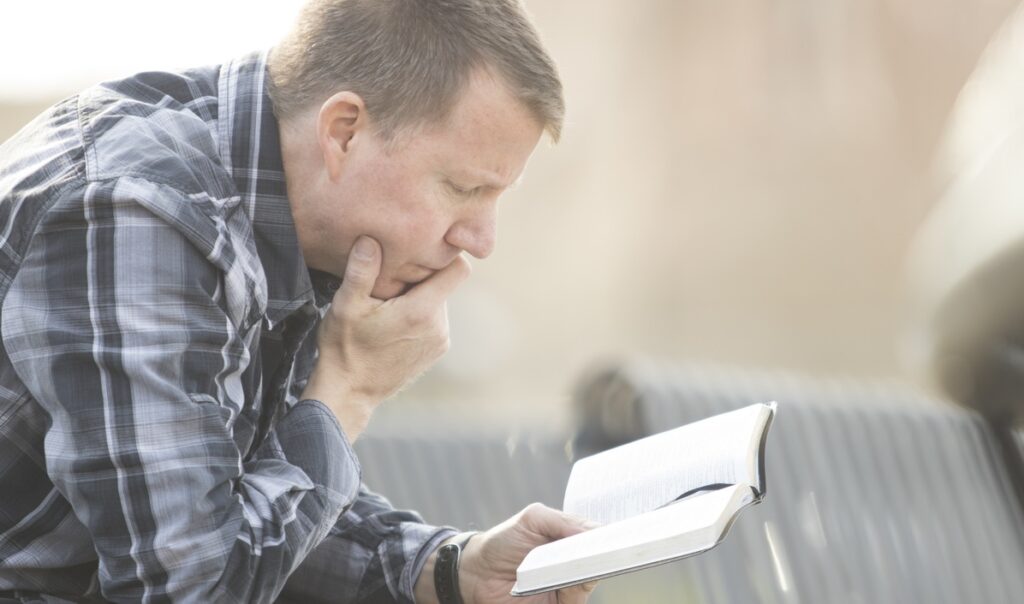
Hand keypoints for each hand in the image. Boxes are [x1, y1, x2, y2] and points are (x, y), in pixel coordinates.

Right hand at [301, 235, 470, 440]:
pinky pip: (435, 320)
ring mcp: (440, 341)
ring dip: (419, 297)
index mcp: (421, 311)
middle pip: (444, 284)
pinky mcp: (437, 350)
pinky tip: (392, 322)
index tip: (422, 251)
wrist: (350, 393)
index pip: (459, 270)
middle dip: (421, 278)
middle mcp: (439, 326)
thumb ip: (361, 271)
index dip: (445, 256)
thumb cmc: (344, 349)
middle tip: (389, 282)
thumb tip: (370, 239)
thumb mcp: (345, 305)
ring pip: (438, 301)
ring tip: (387, 304)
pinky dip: (419, 315)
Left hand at [415, 504, 599, 603]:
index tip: (624, 532)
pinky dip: (579, 589)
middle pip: (599, 558)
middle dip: (607, 551)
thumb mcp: (532, 519)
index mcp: (568, 539)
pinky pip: (577, 596)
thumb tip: (593, 530)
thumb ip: (563, 521)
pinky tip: (579, 577)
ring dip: (591, 569)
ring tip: (592, 558)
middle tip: (614, 545)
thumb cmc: (501, 542)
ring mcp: (567, 585)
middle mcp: (571, 562)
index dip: (611, 535)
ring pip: (591, 579)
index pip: (597, 537)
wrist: (473, 574)